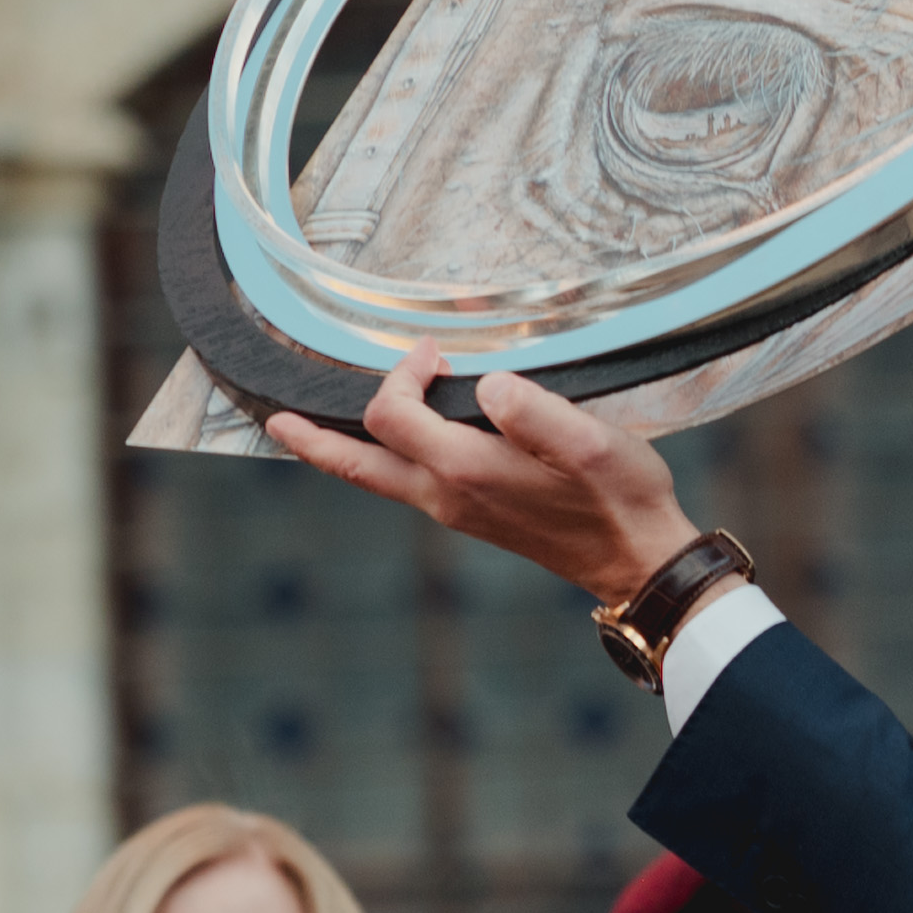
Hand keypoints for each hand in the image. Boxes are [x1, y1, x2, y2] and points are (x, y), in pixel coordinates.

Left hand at [266, 345, 700, 607]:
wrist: (638, 561)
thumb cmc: (620, 498)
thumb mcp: (589, 441)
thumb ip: (532, 408)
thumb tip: (489, 385)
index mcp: (465, 470)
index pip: (393, 412)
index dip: (402, 372)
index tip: (436, 351)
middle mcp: (447, 495)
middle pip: (356, 466)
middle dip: (312, 440)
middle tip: (274, 420)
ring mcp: (456, 511)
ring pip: (376, 479)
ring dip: (342, 452)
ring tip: (311, 433)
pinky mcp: (474, 518)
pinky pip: (404, 487)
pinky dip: (379, 463)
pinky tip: (389, 449)